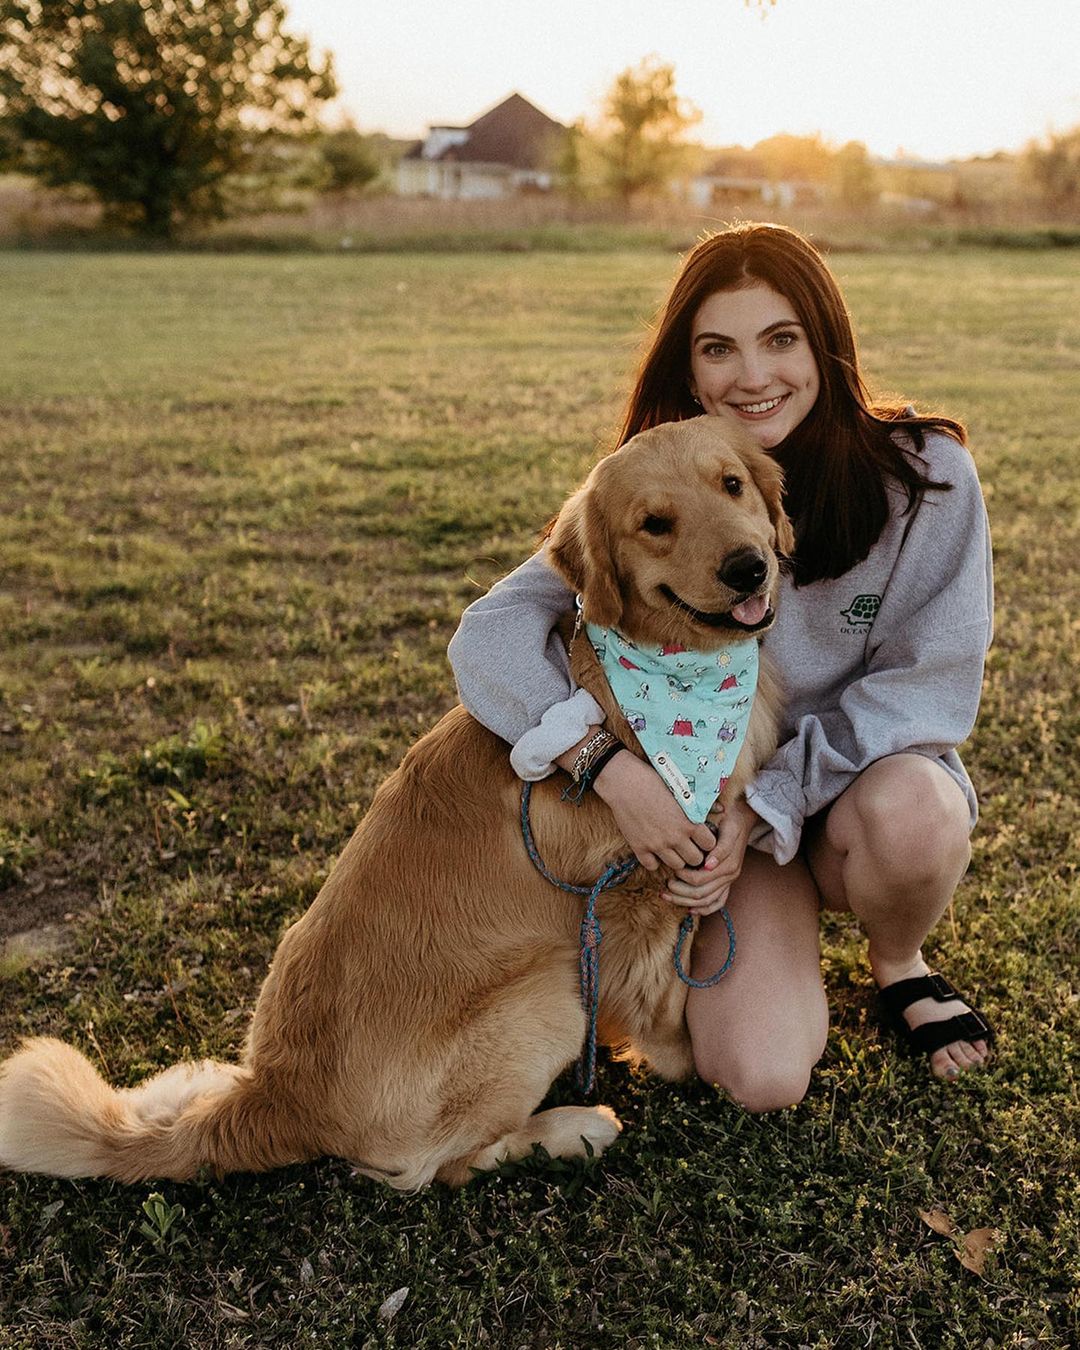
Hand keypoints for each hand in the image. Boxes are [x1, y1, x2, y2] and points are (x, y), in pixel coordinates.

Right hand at [592, 750, 716, 870]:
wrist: (624, 782)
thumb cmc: (655, 781)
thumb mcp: (682, 790)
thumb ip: (702, 805)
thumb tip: (722, 810)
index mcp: (689, 823)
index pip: (710, 845)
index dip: (707, 842)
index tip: (702, 837)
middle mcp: (675, 838)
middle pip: (695, 860)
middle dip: (695, 854)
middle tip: (690, 846)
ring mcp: (657, 845)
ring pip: (676, 866)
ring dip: (677, 859)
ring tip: (674, 849)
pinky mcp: (639, 848)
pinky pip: (652, 866)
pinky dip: (655, 861)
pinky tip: (654, 850)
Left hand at [662, 797, 756, 916]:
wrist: (743, 819)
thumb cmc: (730, 820)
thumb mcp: (728, 828)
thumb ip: (721, 847)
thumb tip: (709, 865)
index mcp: (728, 863)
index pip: (700, 879)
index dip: (683, 877)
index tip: (671, 868)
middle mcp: (730, 875)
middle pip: (701, 894)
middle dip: (680, 892)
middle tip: (665, 885)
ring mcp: (729, 881)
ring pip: (706, 902)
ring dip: (685, 902)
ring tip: (667, 895)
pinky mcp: (728, 883)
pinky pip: (717, 903)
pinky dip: (704, 909)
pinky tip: (690, 910)